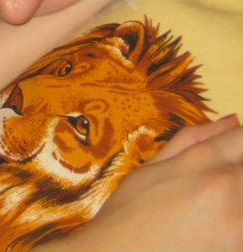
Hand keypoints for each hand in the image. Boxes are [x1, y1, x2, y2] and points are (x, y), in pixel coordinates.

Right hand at [46, 115, 242, 251]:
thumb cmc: (128, 215)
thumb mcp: (151, 168)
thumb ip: (194, 141)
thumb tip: (233, 121)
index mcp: (203, 163)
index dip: (240, 146)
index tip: (232, 156)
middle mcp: (228, 189)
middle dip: (237, 172)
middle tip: (218, 188)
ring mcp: (238, 224)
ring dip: (235, 200)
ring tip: (212, 210)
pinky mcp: (238, 248)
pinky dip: (234, 226)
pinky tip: (212, 228)